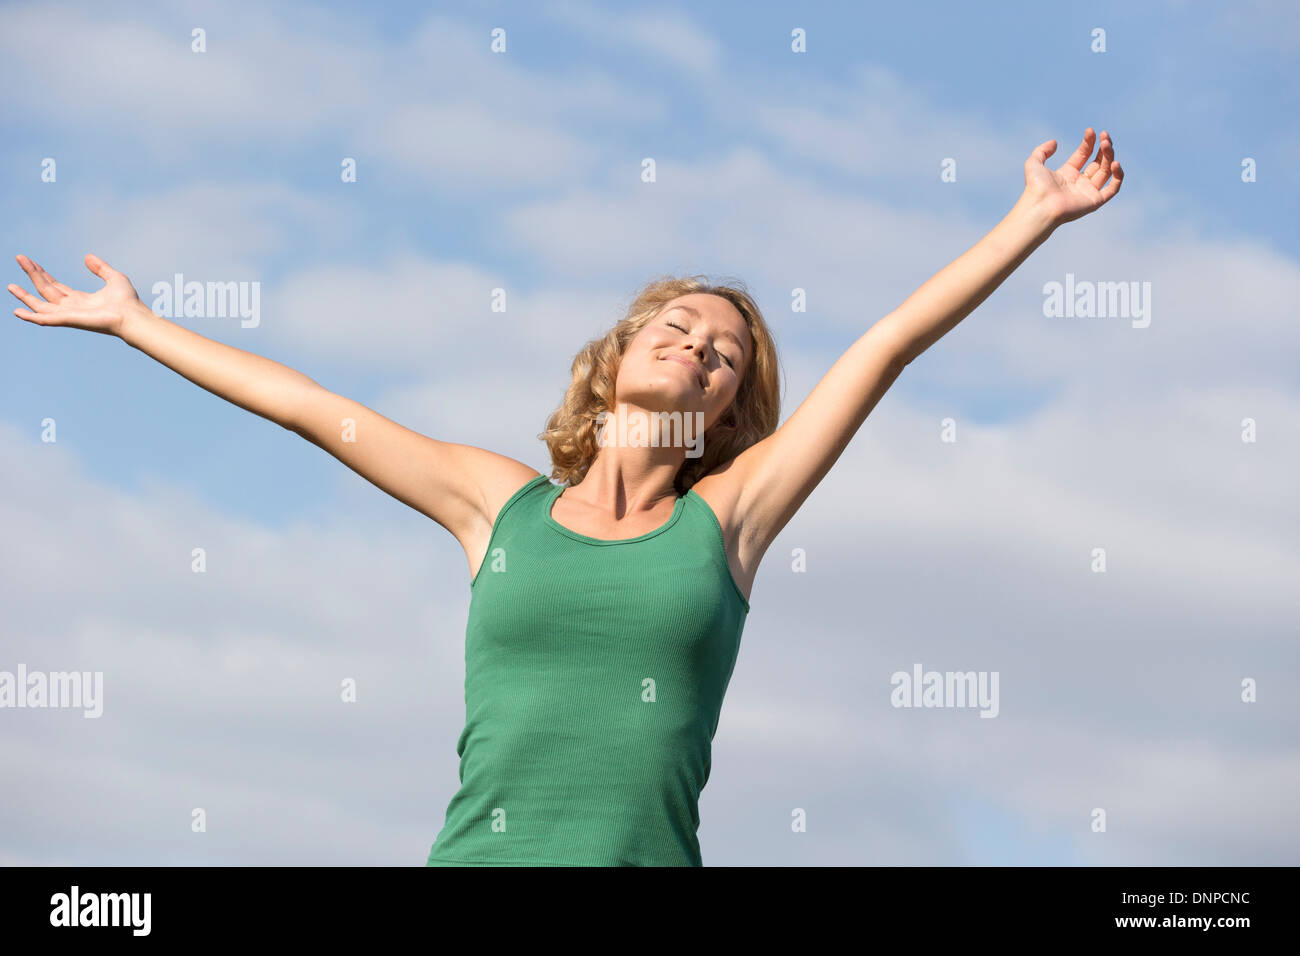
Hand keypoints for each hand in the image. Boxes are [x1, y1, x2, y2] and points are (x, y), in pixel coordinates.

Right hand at [8, 253, 143, 336]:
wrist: (133, 315)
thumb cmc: (128, 301)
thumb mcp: (114, 277)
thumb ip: (100, 268)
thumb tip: (87, 257)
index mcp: (80, 300)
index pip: (55, 286)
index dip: (41, 273)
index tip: (28, 260)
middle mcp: (72, 308)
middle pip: (46, 291)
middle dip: (32, 275)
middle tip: (19, 258)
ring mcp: (69, 316)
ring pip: (41, 305)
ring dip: (25, 296)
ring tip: (10, 286)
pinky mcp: (69, 320)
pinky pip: (45, 320)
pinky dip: (31, 316)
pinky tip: (17, 311)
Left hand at [1022, 128, 1123, 226]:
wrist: (1040, 206)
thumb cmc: (1036, 188)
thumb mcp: (1034, 163)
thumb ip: (1042, 151)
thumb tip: (1055, 142)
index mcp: (1068, 174)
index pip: (1084, 154)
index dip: (1089, 142)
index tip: (1090, 131)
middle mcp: (1080, 183)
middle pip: (1098, 162)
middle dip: (1103, 148)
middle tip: (1104, 136)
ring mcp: (1088, 192)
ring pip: (1106, 171)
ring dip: (1109, 156)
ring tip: (1107, 144)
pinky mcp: (1095, 201)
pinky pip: (1113, 189)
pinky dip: (1118, 176)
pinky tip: (1114, 163)